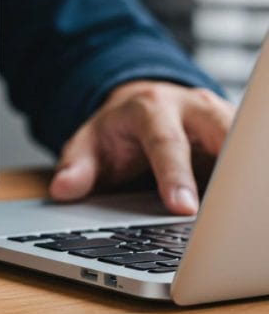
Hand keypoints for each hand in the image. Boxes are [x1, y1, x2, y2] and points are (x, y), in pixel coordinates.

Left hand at [49, 81, 234, 215]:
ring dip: (249, 173)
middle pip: (223, 133)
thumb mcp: (88, 143)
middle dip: (232, 169)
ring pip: (246, 142)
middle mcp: (193, 107)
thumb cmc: (116, 130)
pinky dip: (252, 178)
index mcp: (152, 108)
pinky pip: (250, 156)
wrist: (140, 105)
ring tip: (250, 208)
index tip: (183, 208)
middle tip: (236, 209)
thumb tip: (63, 189)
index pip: (166, 143)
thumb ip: (76, 166)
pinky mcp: (239, 134)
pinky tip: (251, 203)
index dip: (174, 176)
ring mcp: (222, 117)